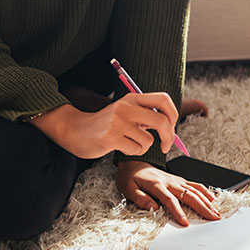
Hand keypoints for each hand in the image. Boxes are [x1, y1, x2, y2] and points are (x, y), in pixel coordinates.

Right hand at [29, 92, 178, 158]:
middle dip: (169, 137)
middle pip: (162, 120)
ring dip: (143, 147)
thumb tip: (171, 125)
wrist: (77, 130)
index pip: (163, 99)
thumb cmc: (106, 125)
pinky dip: (132, 152)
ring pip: (148, 140)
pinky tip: (120, 147)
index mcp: (132, 98)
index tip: (171, 126)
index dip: (173, 114)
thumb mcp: (126, 112)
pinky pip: (135, 149)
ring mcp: (118, 121)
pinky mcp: (111, 136)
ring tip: (129, 143)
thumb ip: (145, 114)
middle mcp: (126, 106)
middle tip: (166, 146)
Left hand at [118, 161, 220, 225]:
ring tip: (216, 212)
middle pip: (189, 195)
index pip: (170, 200)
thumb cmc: (131, 178)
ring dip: (207, 201)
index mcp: (156, 185)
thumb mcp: (129, 189)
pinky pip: (195, 185)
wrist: (135, 164)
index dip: (178, 212)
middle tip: (212, 219)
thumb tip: (153, 209)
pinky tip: (213, 200)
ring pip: (195, 190)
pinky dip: (206, 192)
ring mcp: (176, 180)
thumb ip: (140, 199)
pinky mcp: (180, 180)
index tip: (185, 223)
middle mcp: (169, 181)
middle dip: (202, 207)